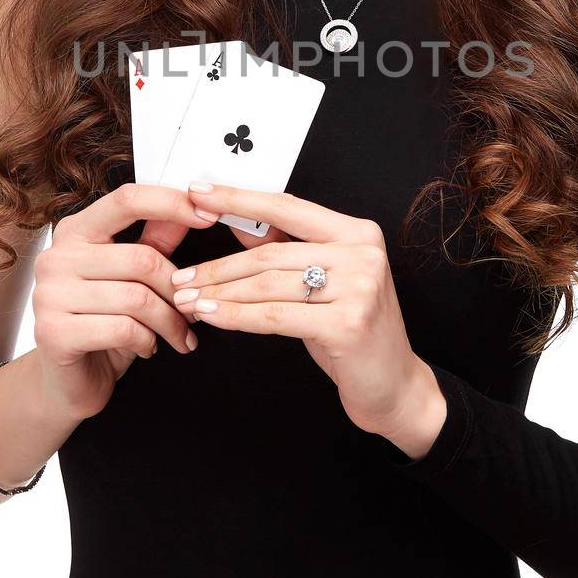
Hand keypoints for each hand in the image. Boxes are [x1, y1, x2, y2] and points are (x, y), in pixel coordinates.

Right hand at [32, 182, 219, 423]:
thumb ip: (156, 240)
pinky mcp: (53, 332)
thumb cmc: (102, 325)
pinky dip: (147, 341)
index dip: (171, 203)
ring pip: (137, 297)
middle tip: (193, 312)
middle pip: (141, 258)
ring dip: (169, 322)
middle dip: (178, 291)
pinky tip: (147, 347)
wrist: (67, 382)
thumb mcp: (132, 279)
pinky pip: (124, 329)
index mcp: (75, 232)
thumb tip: (192, 205)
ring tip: (177, 335)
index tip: (209, 215)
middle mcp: (57, 257)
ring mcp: (50, 294)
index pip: (126, 200)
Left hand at [170, 182, 442, 444]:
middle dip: (219, 266)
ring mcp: (359, 287)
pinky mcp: (347, 323)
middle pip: (271, 252)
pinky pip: (276, 316)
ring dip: (220, 293)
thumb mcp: (323, 282)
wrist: (395, 385)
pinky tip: (213, 316)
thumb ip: (288, 250)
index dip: (239, 199)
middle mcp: (362, 253)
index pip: (287, 207)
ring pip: (269, 284)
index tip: (199, 192)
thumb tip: (238, 222)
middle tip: (182, 276)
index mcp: (358, 233)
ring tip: (189, 300)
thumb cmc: (354, 331)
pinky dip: (237, 317)